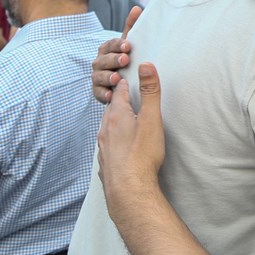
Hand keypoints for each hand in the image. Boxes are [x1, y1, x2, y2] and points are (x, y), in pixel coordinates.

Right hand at [92, 6, 141, 103]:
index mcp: (108, 49)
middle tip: (125, 60)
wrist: (122, 81)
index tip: (128, 46)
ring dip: (107, 77)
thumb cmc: (126, 59)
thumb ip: (131, 27)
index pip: (110, 44)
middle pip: (103, 60)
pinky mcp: (98, 91)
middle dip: (113, 60)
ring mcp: (98, 77)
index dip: (118, 45)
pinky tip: (110, 96)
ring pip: (99, 76)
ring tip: (117, 79)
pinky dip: (103, 94)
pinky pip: (98, 93)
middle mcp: (100, 62)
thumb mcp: (129, 44)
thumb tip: (137, 8)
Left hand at [97, 63, 165, 218]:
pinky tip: (116, 146)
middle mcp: (106, 130)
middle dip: (117, 102)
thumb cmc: (142, 155)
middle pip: (111, 110)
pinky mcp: (105, 163)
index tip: (125, 78)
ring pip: (106, 128)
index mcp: (117, 116)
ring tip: (119, 118)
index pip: (119, 94)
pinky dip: (111, 140)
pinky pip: (106, 146)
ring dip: (113, 121)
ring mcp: (103, 148)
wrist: (128, 190)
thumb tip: (146, 65)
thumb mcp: (151, 119)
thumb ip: (150, 92)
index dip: (124, 84)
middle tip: (122, 95)